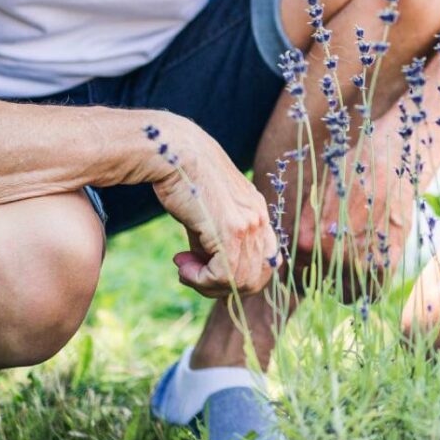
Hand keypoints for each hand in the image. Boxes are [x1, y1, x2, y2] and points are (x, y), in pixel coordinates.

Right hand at [141, 115, 277, 297]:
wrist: (172, 152)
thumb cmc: (182, 181)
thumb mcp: (205, 217)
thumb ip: (214, 244)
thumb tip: (208, 275)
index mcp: (258, 214)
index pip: (266, 263)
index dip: (238, 277)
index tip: (206, 269)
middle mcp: (260, 219)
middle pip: (257, 278)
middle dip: (224, 287)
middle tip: (193, 275)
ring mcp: (249, 225)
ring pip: (241, 282)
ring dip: (206, 284)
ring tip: (184, 269)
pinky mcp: (231, 230)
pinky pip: (225, 276)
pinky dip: (200, 280)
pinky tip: (182, 266)